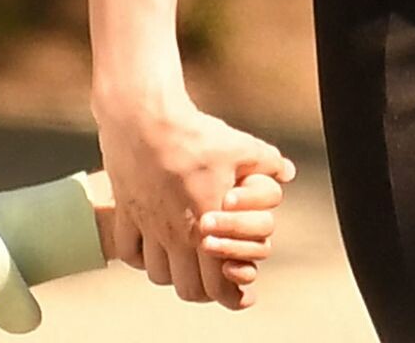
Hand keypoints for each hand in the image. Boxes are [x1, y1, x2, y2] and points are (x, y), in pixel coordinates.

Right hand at [95, 97, 296, 310]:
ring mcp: (148, 226)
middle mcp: (176, 234)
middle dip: (205, 289)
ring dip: (174, 273)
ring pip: (159, 275)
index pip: (218, 284)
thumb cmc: (196, 134)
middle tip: (214, 278)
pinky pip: (129, 252)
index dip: (233, 296)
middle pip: (188, 289)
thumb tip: (288, 171)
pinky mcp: (126, 213)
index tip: (242, 294)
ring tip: (186, 261)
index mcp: (207, 225)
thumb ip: (268, 163)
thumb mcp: (241, 146)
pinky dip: (142, 256)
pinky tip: (153, 245)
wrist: (146, 118)